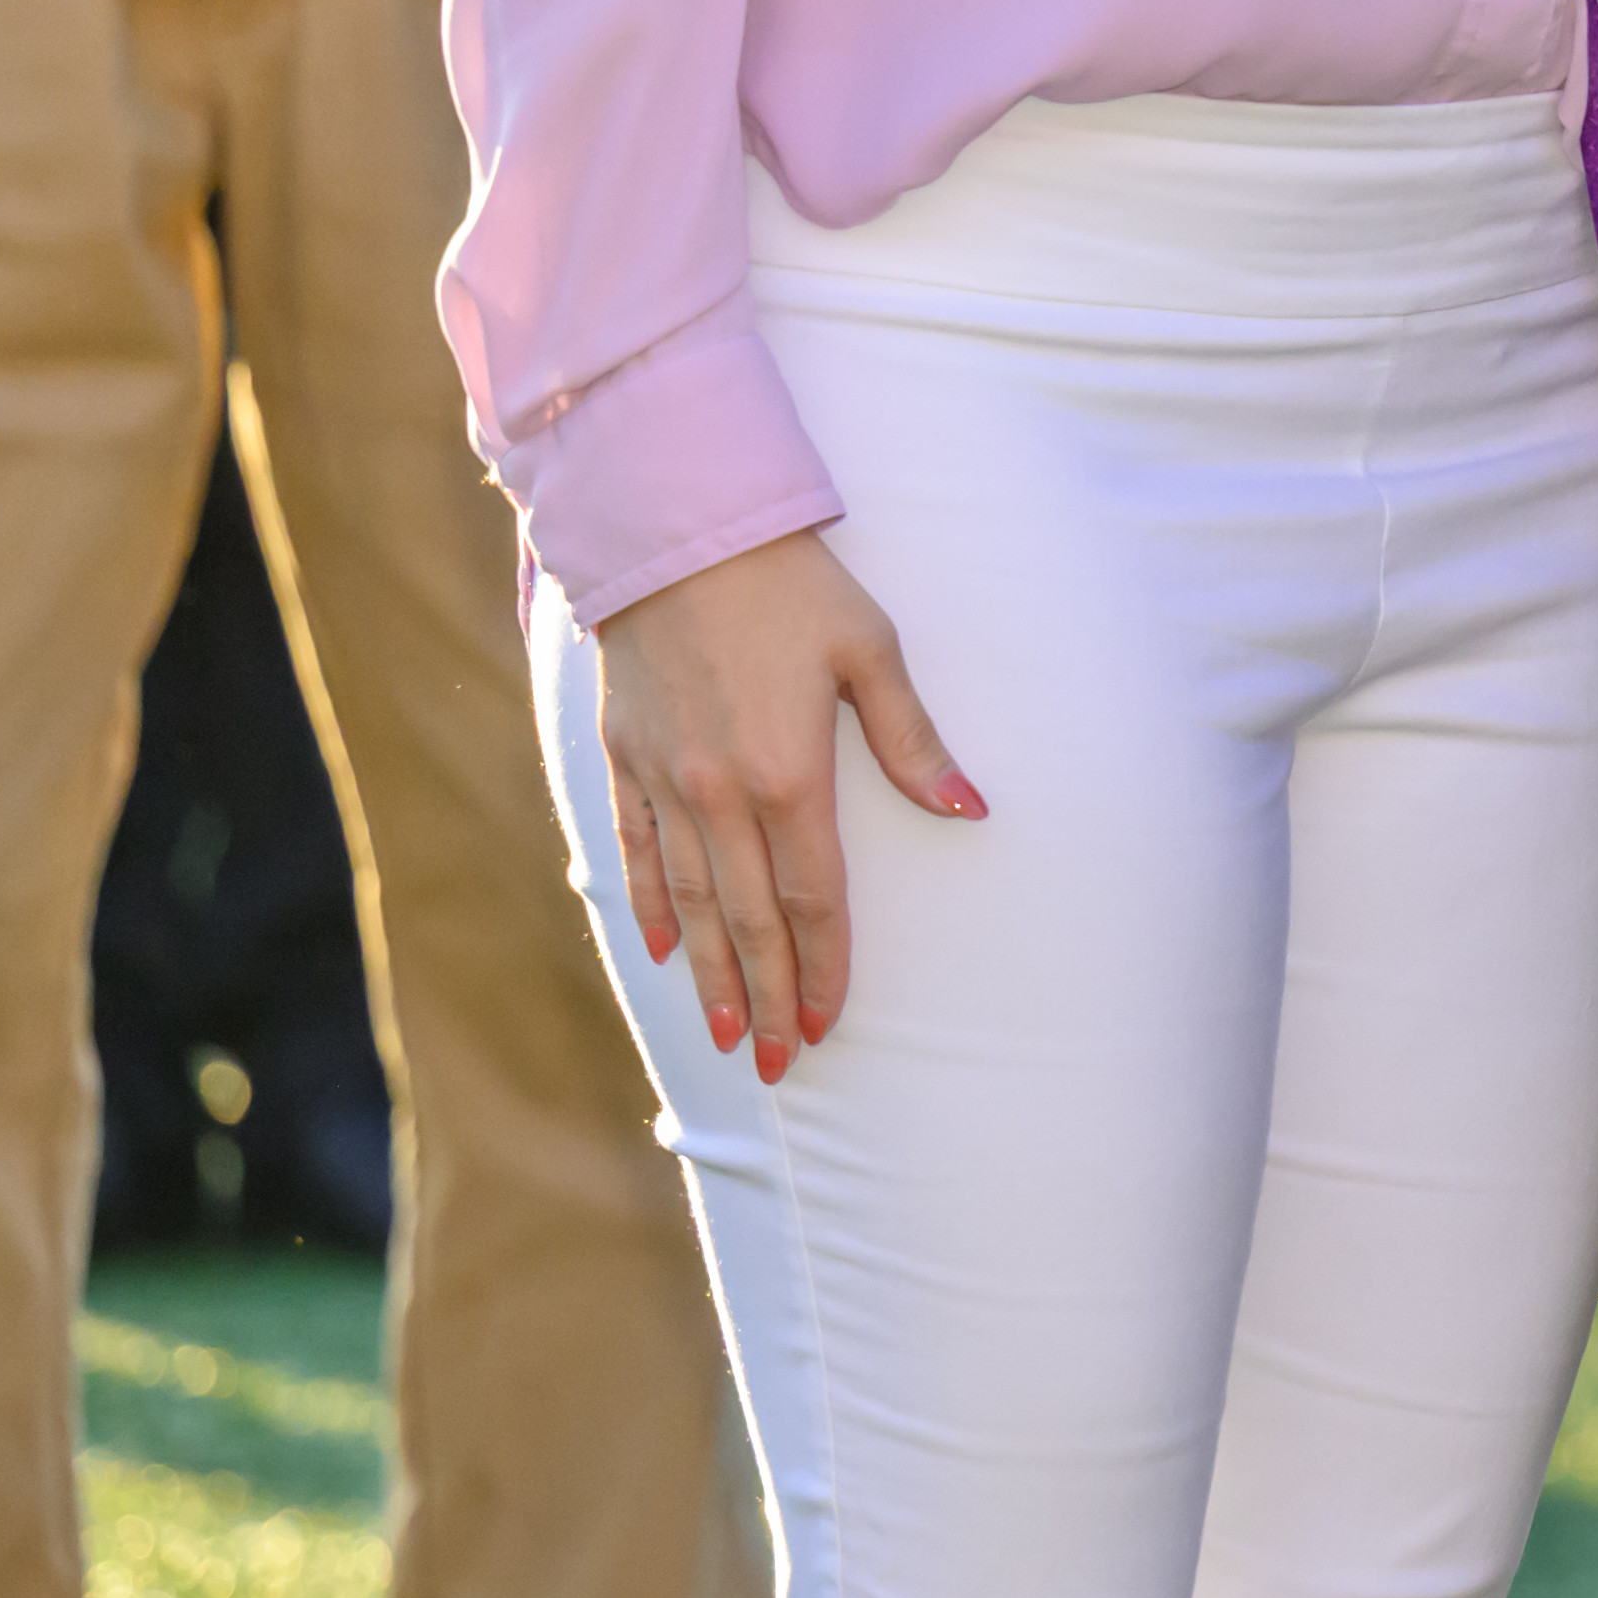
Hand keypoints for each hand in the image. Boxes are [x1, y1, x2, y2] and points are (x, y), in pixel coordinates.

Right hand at [582, 528, 979, 1083]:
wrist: (677, 534)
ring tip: (721, 1034)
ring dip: (706, 973)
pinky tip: (661, 949)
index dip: (822, 966)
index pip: (811, 898)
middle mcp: (718, 796)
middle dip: (763, 998)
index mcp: (788, 775)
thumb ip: (914, 742)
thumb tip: (972, 810)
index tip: (826, 1023)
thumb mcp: (872, 652)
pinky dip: (648, 906)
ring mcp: (663, 782)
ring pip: (686, 903)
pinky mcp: (625, 760)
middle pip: (746, 921)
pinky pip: (634, 852)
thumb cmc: (793, 586)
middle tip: (774, 1064)